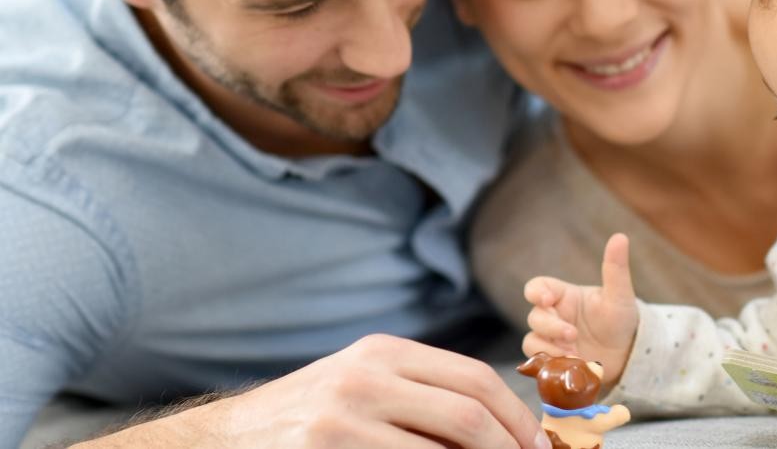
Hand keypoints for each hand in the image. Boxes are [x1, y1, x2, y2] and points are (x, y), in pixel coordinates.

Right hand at [85, 334, 547, 448]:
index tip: (537, 445)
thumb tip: (503, 430)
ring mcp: (343, 419)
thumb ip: (423, 394)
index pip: (475, 379)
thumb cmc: (308, 417)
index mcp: (384, 353)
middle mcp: (366, 378)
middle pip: (468, 416)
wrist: (224, 442)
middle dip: (508, 448)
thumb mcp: (363, 384)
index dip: (517, 417)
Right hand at [521, 234, 639, 385]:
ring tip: (575, 355)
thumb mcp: (620, 295)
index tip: (547, 300)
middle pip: (534, 316)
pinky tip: (572, 366)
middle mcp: (553, 316)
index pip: (537, 287)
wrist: (629, 354)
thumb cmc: (622, 320)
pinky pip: (539, 362)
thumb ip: (616, 269)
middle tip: (572, 335)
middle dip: (551, 326)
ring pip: (532, 341)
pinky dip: (552, 364)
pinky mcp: (553, 361)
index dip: (535, 292)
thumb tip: (620, 236)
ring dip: (550, 348)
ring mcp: (551, 340)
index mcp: (564, 296)